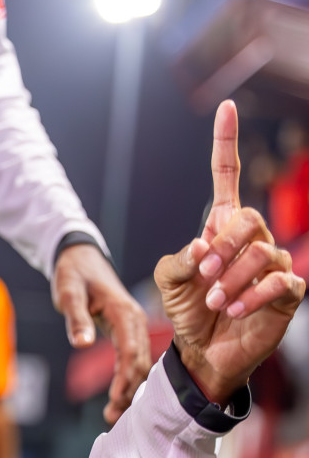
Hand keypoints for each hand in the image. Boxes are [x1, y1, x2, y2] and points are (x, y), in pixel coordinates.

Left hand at [53, 243, 150, 423]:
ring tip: (114, 414)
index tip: (115, 400)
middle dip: (130, 391)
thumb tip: (81, 343)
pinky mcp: (129, 331)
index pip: (131, 351)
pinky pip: (135, 359)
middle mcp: (136, 321)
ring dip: (131, 389)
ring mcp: (135, 326)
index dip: (125, 377)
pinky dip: (130, 379)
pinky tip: (121, 397)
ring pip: (141, 364)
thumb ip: (75, 318)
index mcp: (124, 312)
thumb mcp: (68, 292)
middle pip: (140, 363)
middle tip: (113, 417)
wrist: (80, 258)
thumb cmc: (72, 273)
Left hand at [154, 100, 303, 402]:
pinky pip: (281, 282)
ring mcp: (274, 265)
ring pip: (264, 253)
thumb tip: (203, 244)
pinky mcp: (288, 293)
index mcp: (221, 227)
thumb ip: (179, 259)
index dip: (225, 144)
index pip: (227, 177)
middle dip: (224, 247)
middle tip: (206, 275)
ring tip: (216, 301)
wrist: (203, 349)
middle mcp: (252, 240)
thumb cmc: (189, 309)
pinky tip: (235, 310)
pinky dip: (253, 296)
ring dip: (233, 280)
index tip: (226, 108)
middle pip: (248, 218)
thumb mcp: (169, 280)